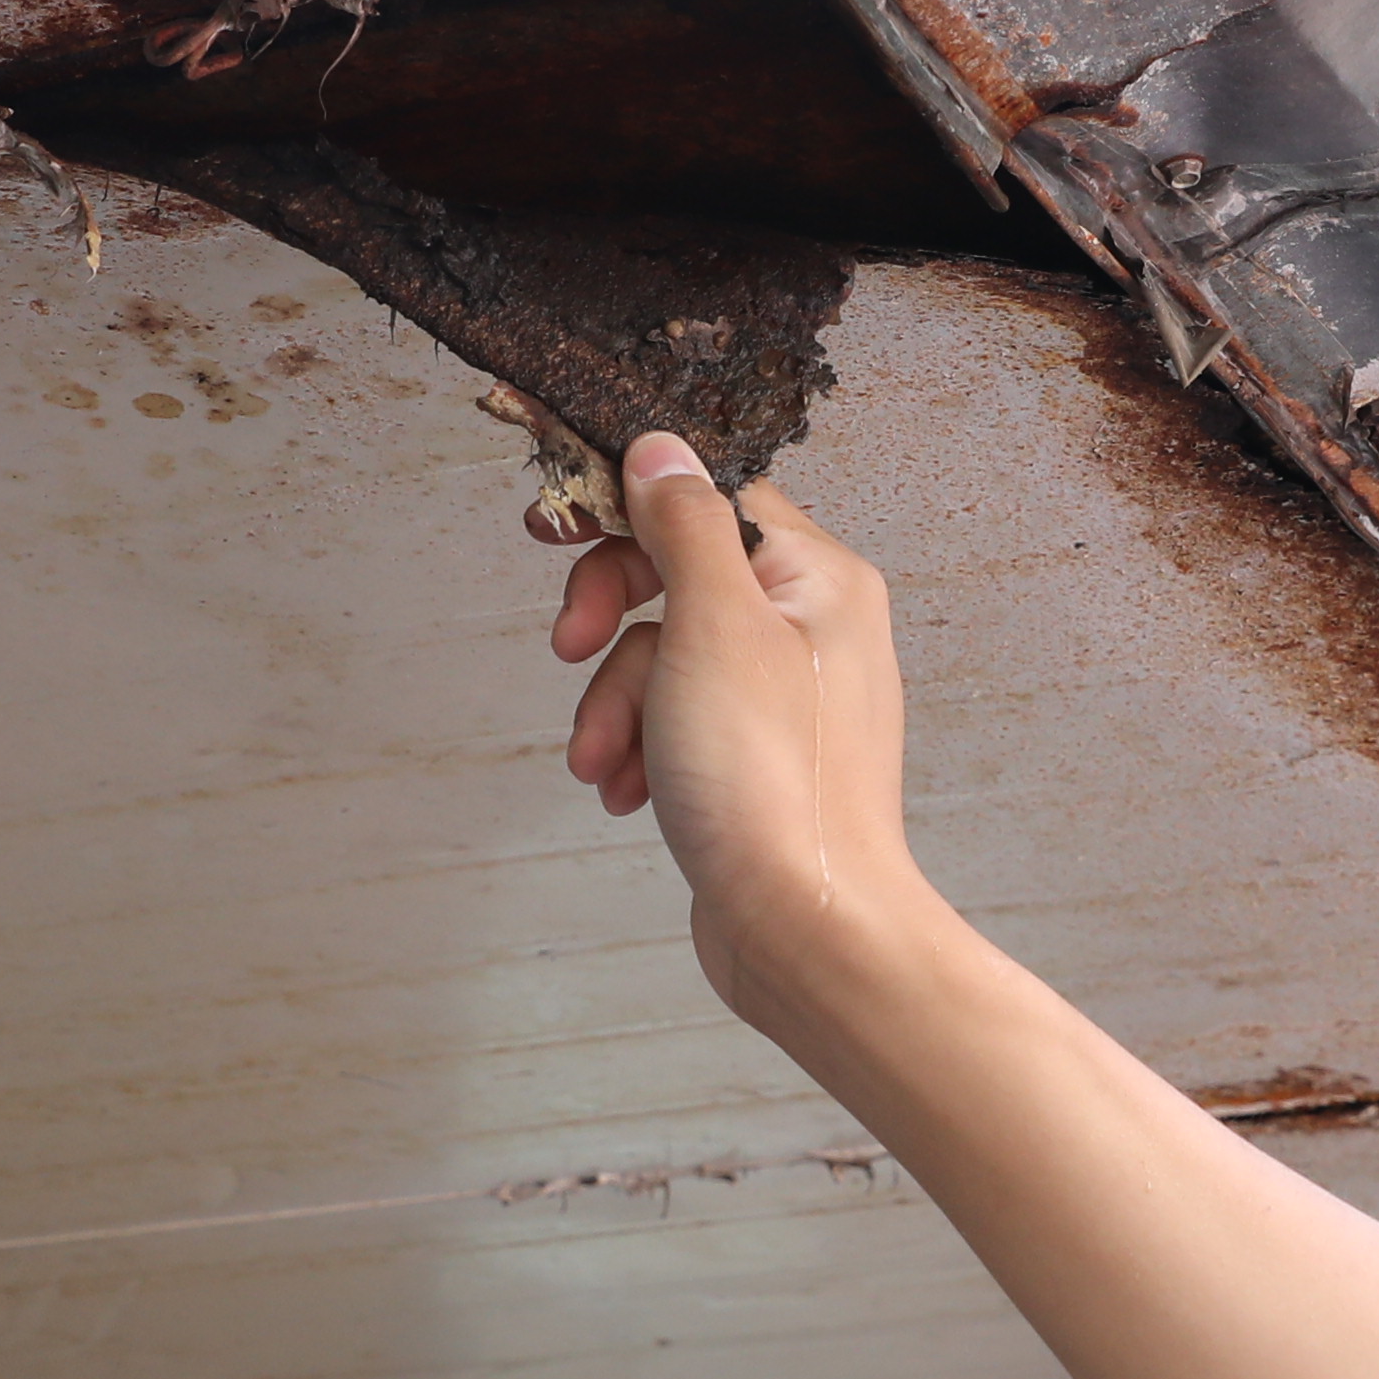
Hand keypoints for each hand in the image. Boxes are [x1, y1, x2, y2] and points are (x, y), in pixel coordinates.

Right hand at [548, 432, 937, 1034]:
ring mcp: (785, 701)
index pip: (711, 498)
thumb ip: (684, 527)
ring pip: (664, 660)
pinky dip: (640, 751)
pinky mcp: (757, 764)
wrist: (806, 931)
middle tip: (565, 647)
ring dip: (614, 704)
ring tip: (603, 763)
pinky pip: (677, 726)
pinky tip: (627, 792)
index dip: (630, 509)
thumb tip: (661, 448)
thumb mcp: (713, 625)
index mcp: (819, 580)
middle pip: (678, 578)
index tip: (558, 528)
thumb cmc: (771, 783)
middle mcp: (813, 630)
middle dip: (609, 621)